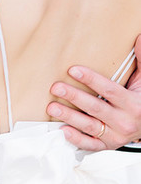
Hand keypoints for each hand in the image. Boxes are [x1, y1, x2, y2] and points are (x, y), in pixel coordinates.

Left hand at [47, 35, 140, 150]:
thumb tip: (138, 37)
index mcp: (133, 104)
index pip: (110, 90)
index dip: (91, 80)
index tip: (73, 70)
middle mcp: (125, 122)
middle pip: (96, 108)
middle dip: (74, 97)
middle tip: (56, 87)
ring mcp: (116, 136)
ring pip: (90, 126)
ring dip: (69, 117)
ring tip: (52, 108)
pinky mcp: (107, 145)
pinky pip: (90, 145)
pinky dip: (76, 140)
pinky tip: (62, 130)